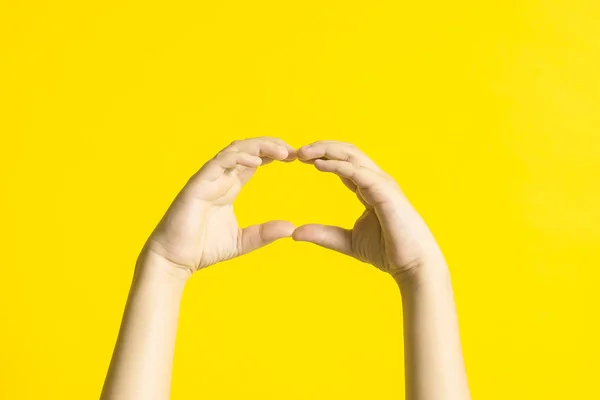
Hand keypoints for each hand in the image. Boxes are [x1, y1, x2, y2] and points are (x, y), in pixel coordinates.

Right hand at [141, 137, 296, 274]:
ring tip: (282, 152)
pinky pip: (218, 163)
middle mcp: (219, 177)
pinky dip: (238, 158)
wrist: (175, 260)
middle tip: (294, 151)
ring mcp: (208, 178)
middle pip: (247, 149)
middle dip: (271, 145)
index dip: (274, 154)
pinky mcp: (197, 184)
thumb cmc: (203, 248)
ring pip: (235, 150)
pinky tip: (257, 162)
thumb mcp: (242, 241)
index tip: (296, 157)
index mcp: (230, 186)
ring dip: (259, 147)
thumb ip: (264, 233)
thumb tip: (291, 228)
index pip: (254, 159)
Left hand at [293, 140, 446, 284]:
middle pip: (347, 152)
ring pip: (352, 156)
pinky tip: (319, 165)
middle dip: (322, 147)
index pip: (343, 163)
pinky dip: (338, 166)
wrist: (414, 266)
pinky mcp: (385, 192)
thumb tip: (295, 233)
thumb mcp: (347, 242)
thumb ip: (323, 235)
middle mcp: (376, 180)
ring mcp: (382, 184)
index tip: (297, 158)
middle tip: (297, 151)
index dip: (321, 157)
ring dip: (327, 150)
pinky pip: (358, 172)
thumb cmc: (388, 252)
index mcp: (368, 188)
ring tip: (303, 152)